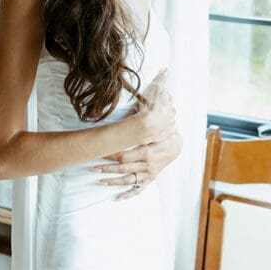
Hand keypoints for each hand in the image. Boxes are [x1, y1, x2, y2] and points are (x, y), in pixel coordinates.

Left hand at [94, 70, 181, 198]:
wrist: (178, 141)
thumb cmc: (165, 121)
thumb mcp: (162, 105)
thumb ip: (159, 89)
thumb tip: (163, 70)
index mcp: (152, 145)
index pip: (130, 151)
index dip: (114, 151)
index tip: (99, 151)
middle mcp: (152, 160)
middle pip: (127, 165)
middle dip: (109, 166)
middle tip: (92, 165)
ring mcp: (152, 171)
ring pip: (131, 178)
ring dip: (113, 180)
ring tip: (97, 179)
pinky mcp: (150, 178)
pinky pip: (139, 189)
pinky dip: (128, 195)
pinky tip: (115, 199)